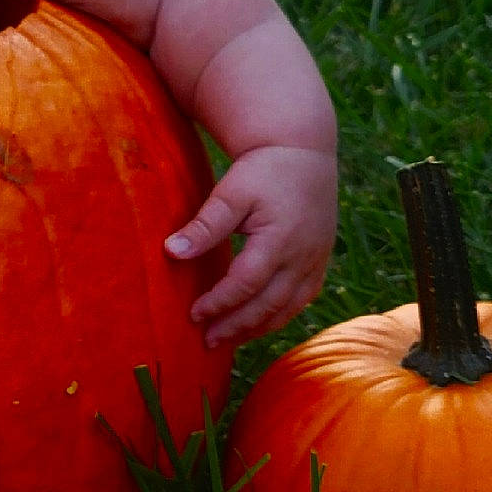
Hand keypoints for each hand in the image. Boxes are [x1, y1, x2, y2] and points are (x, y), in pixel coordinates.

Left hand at [164, 144, 336, 348]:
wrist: (302, 151)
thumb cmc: (263, 170)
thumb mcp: (231, 191)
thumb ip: (205, 225)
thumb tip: (172, 252)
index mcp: (280, 239)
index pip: (246, 284)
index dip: (220, 303)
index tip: (194, 315)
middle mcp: (303, 256)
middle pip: (269, 305)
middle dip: (236, 326)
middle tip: (207, 340)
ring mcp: (316, 260)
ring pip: (288, 308)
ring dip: (257, 328)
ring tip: (227, 340)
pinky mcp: (320, 260)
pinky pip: (302, 299)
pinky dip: (279, 316)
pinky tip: (257, 325)